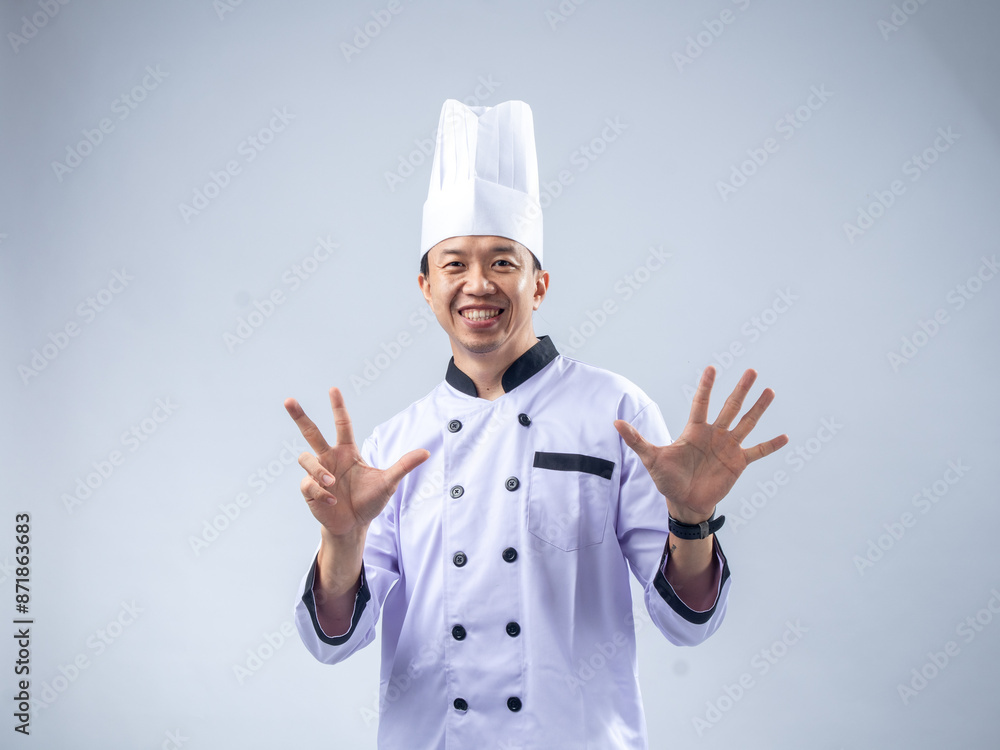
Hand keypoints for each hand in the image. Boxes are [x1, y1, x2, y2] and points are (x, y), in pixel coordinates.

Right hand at [284, 387, 429, 536]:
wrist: (354, 525)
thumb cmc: (370, 501)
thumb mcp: (389, 482)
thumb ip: (403, 466)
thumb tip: (427, 452)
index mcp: (347, 451)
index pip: (342, 424)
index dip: (338, 407)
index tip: (333, 389)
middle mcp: (329, 458)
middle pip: (310, 432)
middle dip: (299, 416)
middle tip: (288, 400)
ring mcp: (317, 473)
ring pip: (306, 458)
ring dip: (318, 471)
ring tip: (331, 483)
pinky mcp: (309, 489)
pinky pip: (307, 483)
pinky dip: (320, 491)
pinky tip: (332, 500)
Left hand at [614, 367, 787, 522]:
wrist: (684, 502)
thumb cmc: (667, 479)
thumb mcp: (651, 458)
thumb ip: (636, 440)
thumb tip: (615, 423)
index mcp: (694, 430)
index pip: (701, 403)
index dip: (706, 387)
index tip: (712, 369)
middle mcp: (714, 434)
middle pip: (729, 407)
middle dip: (740, 389)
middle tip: (752, 371)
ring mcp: (728, 447)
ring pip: (746, 423)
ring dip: (758, 409)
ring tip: (769, 391)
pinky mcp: (738, 463)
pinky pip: (757, 451)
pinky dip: (771, 445)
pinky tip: (785, 437)